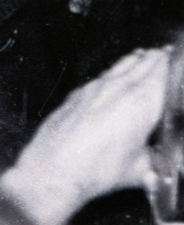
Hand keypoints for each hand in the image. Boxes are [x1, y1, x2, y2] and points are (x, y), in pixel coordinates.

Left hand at [0, 46, 169, 224]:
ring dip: (137, 60)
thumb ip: (159, 159)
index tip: (179, 58)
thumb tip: (164, 159)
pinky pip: (103, 75)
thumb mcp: (141, 169)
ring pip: (122, 64)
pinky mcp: (78, 93)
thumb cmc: (95, 170)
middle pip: (145, 62)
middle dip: (159, 58)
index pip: (164, 70)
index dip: (174, 62)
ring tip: (146, 57)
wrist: (53, 169)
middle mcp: (119, 88)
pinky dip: (115, 72)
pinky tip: (115, 77)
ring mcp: (96, 87)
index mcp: (143, 102)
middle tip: (168, 54)